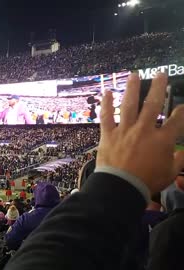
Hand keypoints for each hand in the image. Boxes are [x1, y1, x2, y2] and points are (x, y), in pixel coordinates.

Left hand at [97, 73, 183, 194]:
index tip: (183, 106)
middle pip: (153, 104)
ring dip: (132, 89)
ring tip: (134, 75)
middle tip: (160, 74)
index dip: (182, 112)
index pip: (177, 121)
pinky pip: (106, 116)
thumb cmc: (147, 181)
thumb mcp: (170, 172)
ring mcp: (125, 130)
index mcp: (162, 139)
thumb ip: (180, 159)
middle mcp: (144, 130)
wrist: (121, 186)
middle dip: (158, 87)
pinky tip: (106, 93)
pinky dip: (106, 104)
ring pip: (129, 105)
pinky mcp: (108, 134)